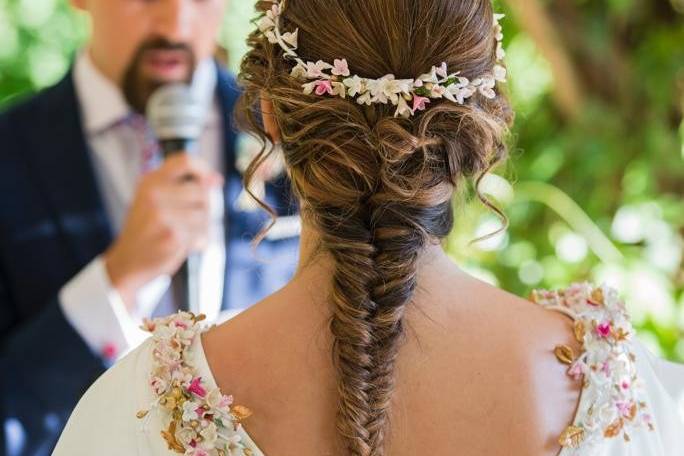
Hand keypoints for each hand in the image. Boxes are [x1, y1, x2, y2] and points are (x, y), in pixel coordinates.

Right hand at [103, 154, 222, 309]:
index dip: (204, 169)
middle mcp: (154, 194)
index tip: (212, 182)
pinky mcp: (173, 236)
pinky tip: (182, 245)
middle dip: (203, 207)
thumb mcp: (156, 199)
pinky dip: (198, 242)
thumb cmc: (147, 229)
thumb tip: (217, 179)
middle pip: (202, 191)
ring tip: (182, 234)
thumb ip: (185, 186)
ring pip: (205, 215)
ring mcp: (162, 215)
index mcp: (150, 181)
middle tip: (188, 221)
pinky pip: (202, 234)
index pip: (185, 161)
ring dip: (201, 228)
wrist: (127, 262)